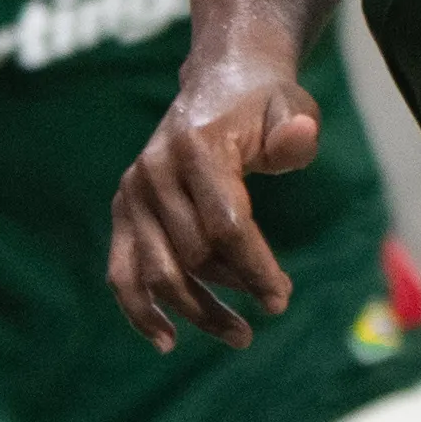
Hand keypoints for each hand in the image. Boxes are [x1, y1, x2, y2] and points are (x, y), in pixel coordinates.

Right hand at [109, 57, 322, 350]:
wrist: (220, 82)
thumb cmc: (264, 104)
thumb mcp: (291, 107)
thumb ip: (295, 132)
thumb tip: (298, 137)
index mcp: (196, 147)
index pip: (225, 225)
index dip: (255, 267)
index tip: (282, 297)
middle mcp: (155, 171)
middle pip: (193, 253)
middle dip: (235, 288)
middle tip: (274, 305)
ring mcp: (133, 192)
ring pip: (157, 271)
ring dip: (197, 311)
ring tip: (239, 335)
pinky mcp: (124, 209)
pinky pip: (121, 270)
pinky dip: (138, 309)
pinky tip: (166, 340)